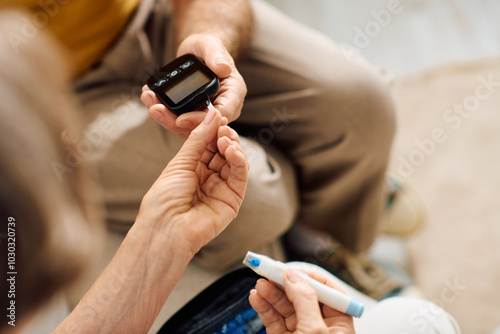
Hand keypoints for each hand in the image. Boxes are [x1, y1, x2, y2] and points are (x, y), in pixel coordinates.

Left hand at [139, 108, 248, 254]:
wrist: (166, 228)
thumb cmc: (164, 199)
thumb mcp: (180, 162)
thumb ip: (199, 138)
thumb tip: (213, 114)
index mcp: (192, 169)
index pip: (209, 144)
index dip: (214, 130)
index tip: (217, 116)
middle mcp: (208, 177)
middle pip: (224, 151)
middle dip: (224, 136)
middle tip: (223, 126)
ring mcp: (222, 188)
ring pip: (235, 161)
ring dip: (233, 146)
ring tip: (225, 138)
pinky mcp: (233, 199)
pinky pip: (240, 175)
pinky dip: (239, 160)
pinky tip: (231, 150)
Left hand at [141, 34, 246, 138]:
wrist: (197, 53)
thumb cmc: (207, 48)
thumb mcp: (211, 45)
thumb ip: (217, 55)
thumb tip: (223, 67)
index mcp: (233, 93)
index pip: (222, 115)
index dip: (202, 121)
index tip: (181, 118)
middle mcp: (222, 106)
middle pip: (202, 126)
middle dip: (176, 122)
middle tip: (156, 109)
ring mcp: (206, 112)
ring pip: (187, 127)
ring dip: (165, 118)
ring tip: (148, 99)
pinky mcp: (192, 113)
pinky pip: (178, 119)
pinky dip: (162, 112)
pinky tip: (149, 98)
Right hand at [249, 269, 355, 333]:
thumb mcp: (314, 330)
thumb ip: (304, 301)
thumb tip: (294, 275)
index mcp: (338, 325)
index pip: (327, 292)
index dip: (308, 277)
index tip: (290, 269)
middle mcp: (320, 327)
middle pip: (302, 296)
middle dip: (284, 283)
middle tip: (269, 270)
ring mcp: (301, 333)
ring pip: (285, 307)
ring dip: (271, 293)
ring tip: (260, 283)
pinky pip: (273, 320)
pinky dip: (263, 308)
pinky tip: (256, 297)